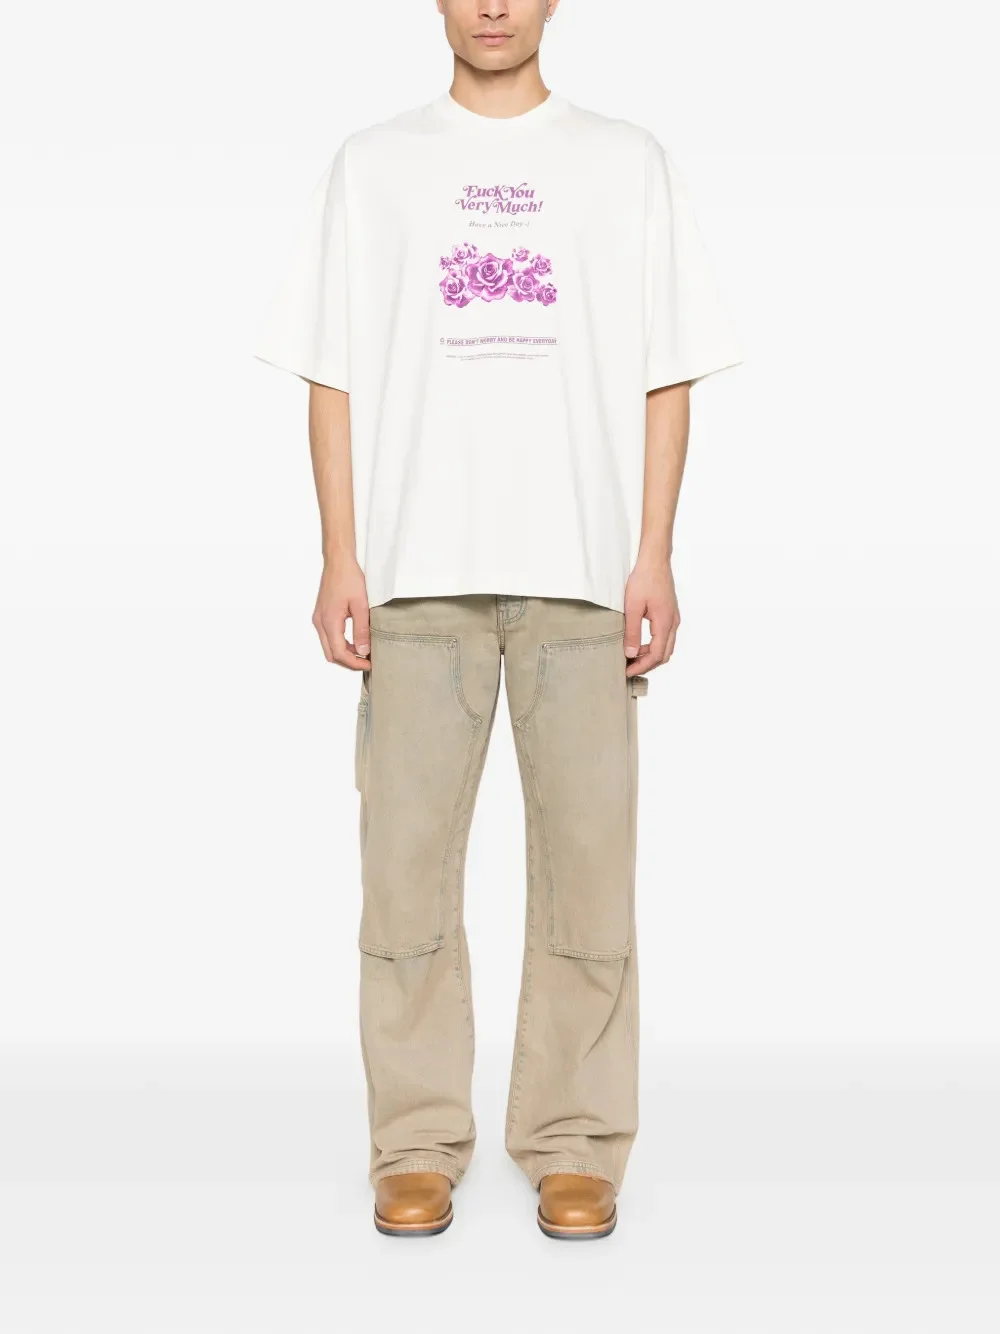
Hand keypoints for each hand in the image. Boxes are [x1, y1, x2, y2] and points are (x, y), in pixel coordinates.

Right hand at [312, 559, 369, 669]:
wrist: (338, 561)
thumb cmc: (349, 578)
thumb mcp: (361, 604)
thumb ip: (361, 629)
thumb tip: (363, 651)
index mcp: (329, 621)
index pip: (339, 653)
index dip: (354, 663)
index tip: (368, 664)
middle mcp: (320, 622)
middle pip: (331, 654)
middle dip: (348, 662)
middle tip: (366, 662)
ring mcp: (319, 619)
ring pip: (329, 646)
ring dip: (344, 653)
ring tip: (363, 653)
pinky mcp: (321, 615)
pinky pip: (328, 637)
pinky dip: (340, 643)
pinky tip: (354, 641)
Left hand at [623, 556, 679, 676]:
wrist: (655, 561)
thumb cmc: (644, 580)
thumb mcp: (632, 607)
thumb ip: (632, 632)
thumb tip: (631, 654)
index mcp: (665, 623)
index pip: (656, 655)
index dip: (641, 666)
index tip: (627, 672)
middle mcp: (673, 623)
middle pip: (664, 655)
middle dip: (647, 665)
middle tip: (629, 669)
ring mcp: (673, 618)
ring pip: (666, 647)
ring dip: (651, 655)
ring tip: (632, 658)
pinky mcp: (670, 614)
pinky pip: (665, 637)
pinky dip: (654, 645)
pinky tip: (640, 644)